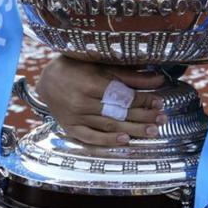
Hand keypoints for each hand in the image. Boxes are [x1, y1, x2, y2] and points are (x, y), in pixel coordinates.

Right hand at [34, 56, 168, 145]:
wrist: (46, 79)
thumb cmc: (77, 68)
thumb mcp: (103, 66)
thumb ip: (131, 76)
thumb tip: (160, 79)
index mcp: (91, 83)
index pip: (124, 96)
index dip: (143, 100)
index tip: (159, 102)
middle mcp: (82, 102)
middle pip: (119, 112)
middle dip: (143, 117)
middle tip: (162, 120)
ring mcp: (75, 117)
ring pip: (108, 126)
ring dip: (132, 130)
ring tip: (152, 132)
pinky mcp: (70, 127)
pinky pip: (90, 138)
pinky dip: (107, 141)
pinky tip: (125, 141)